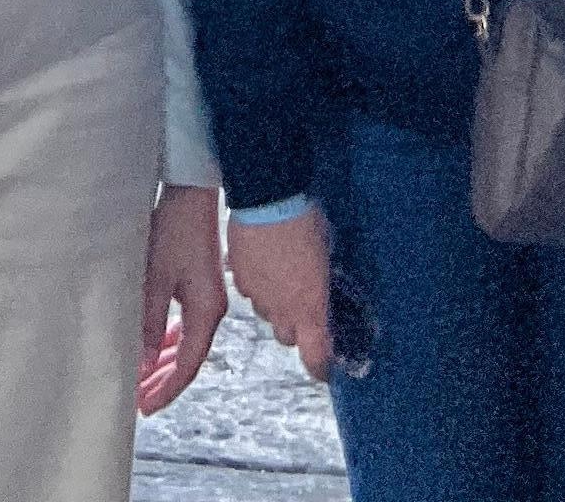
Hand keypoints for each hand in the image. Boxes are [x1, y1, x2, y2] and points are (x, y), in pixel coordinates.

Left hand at [137, 185, 224, 414]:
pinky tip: (157, 347)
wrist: (192, 193)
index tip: (145, 406)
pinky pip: (187, 326)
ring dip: (166, 362)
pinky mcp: (201, 286)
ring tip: (143, 380)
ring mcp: (208, 299)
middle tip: (139, 401)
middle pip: (188, 358)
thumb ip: (151, 322)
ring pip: (187, 343)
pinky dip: (171, 341)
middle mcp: (212, 311)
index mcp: (206, 313)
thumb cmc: (175, 232)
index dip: (167, 389)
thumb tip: (145, 363)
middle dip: (164, 381)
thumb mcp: (157, 279)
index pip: (187, 365)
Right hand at [228, 206, 334, 382]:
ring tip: (280, 275)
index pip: (315, 357)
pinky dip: (257, 284)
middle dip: (295, 326)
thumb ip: (321, 283)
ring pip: (266, 314)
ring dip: (274, 304)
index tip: (325, 367)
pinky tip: (262, 261)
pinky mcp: (238, 279)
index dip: (320, 367)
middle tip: (301, 302)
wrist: (267, 198)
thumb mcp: (325, 255)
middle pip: (287, 337)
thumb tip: (320, 288)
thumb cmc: (307, 223)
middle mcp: (282, 311)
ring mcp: (257, 297)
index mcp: (309, 309)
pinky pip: (249, 292)